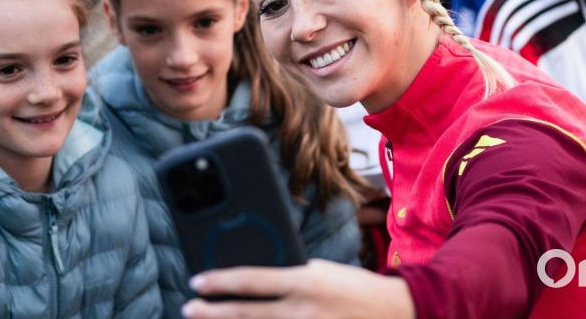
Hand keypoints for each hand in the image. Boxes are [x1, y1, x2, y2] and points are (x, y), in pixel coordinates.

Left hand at [182, 259, 415, 318]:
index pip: (251, 281)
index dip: (219, 282)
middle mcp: (301, 311)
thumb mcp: (322, 272)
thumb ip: (290, 278)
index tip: (196, 282)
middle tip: (188, 309)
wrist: (396, 313)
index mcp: (304, 282)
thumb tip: (255, 284)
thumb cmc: (356, 289)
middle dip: (212, 312)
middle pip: (244, 314)